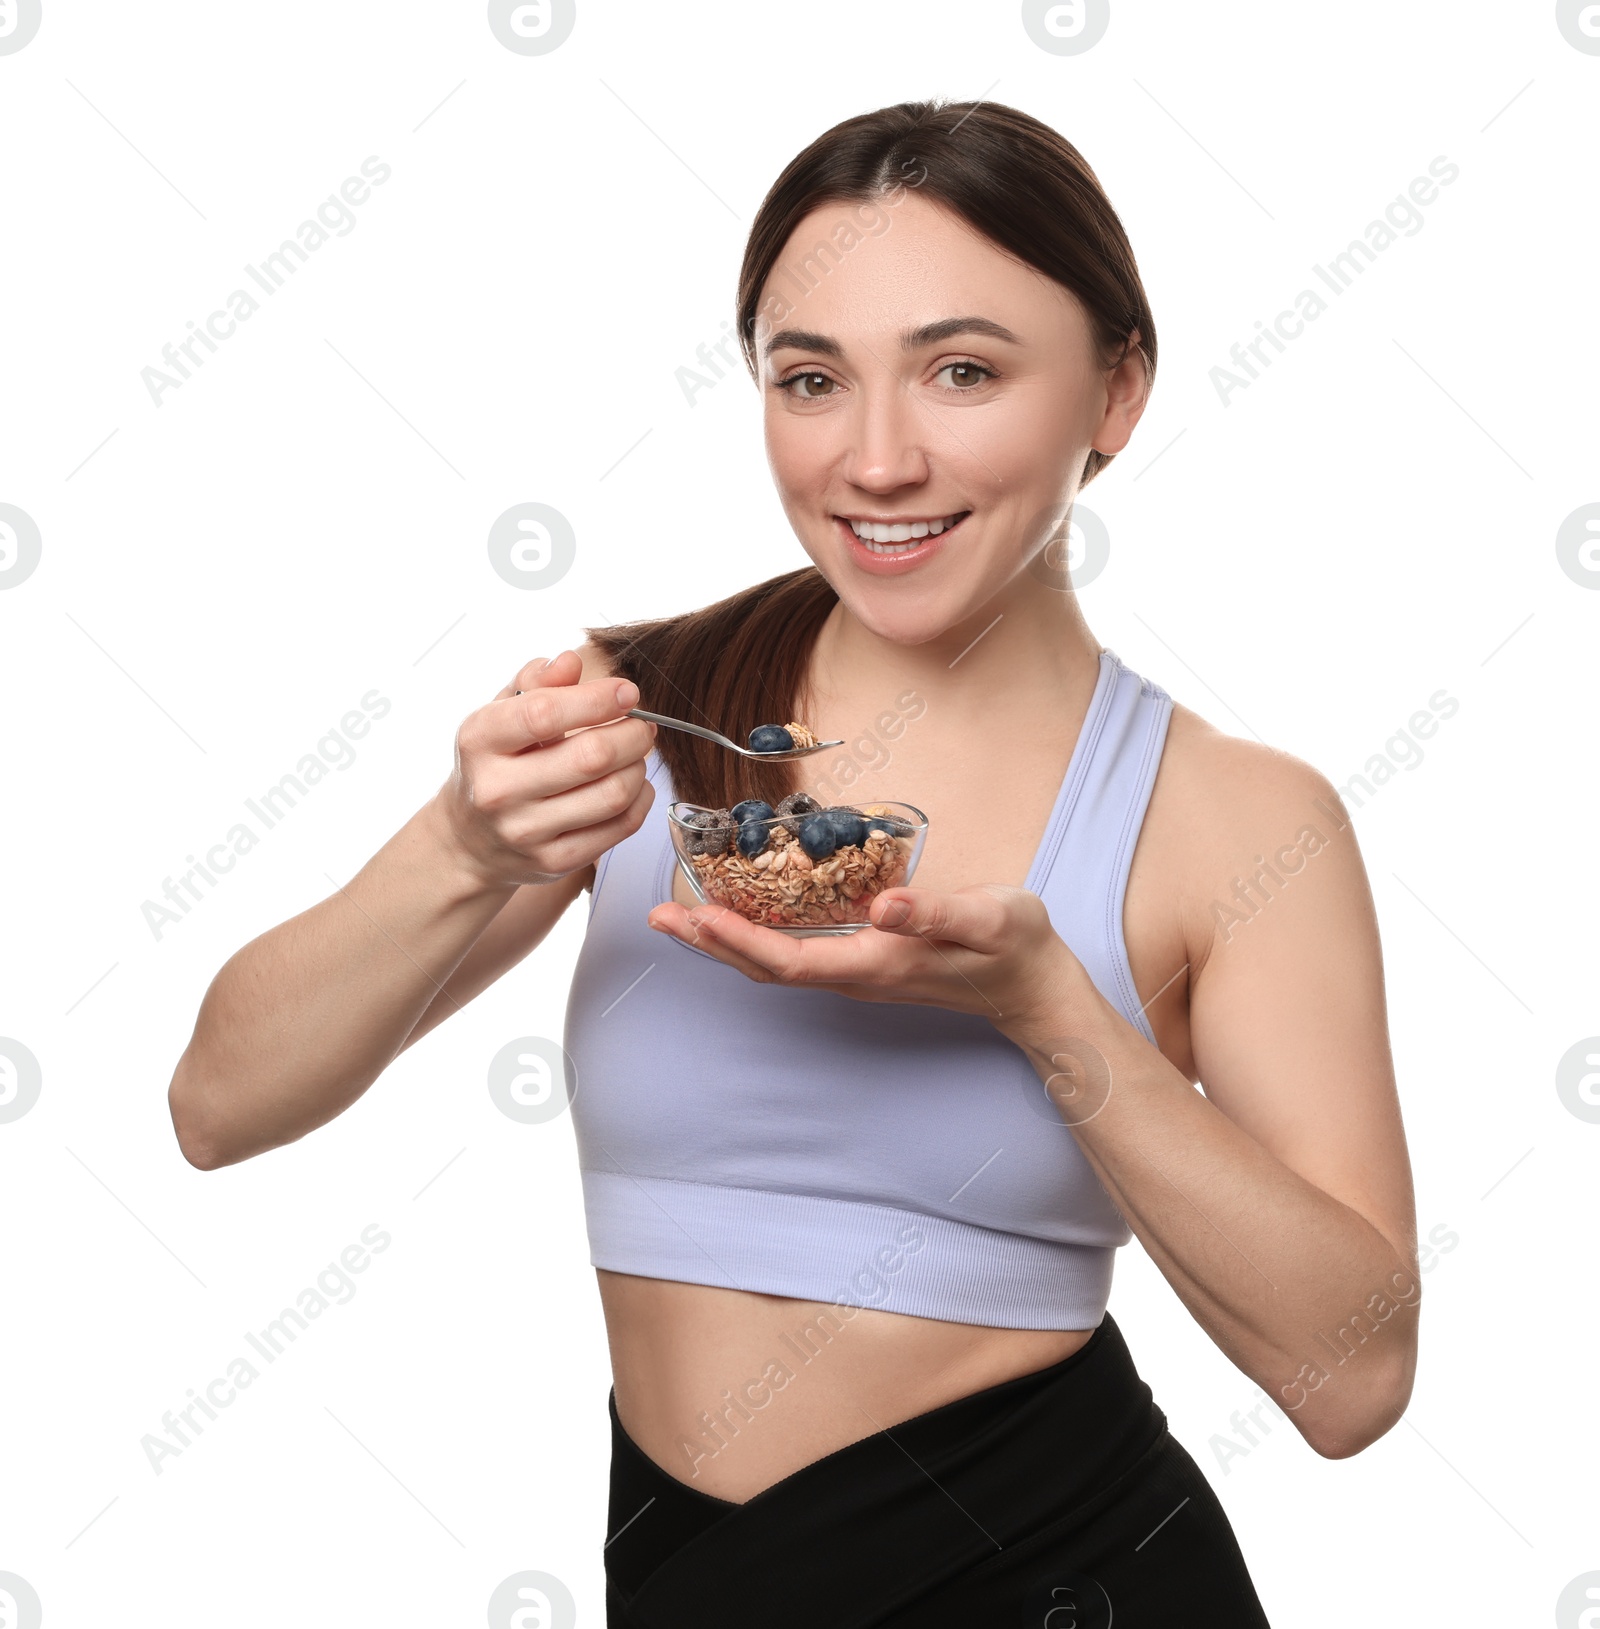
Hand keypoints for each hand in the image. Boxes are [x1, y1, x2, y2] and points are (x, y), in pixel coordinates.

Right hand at [431, 648, 657, 888]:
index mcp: (480, 740)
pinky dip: (640, 800)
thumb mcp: (499, 715)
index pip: (544, 714)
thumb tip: (570, 661)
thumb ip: (535, 683)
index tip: (628, 692)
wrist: (468, 841)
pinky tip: (635, 785)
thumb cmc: (493, 764)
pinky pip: (619, 828)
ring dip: (638, 767)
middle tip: (643, 725)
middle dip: (633, 734)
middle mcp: (497, 789)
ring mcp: (525, 831)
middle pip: (591, 757)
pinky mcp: (553, 861)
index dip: (597, 699)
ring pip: (612, 794)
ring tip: (636, 754)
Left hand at [647, 881, 1094, 1040]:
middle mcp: (856, 976)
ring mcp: (857, 973)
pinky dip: (757, 935)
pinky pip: (794, 953)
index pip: (788, 960)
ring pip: (775, 963)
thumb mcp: (987, 919)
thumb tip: (882, 906)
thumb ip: (934, 914)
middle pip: (766, 968)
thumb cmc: (1013, 947)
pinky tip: (741, 914)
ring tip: (681, 915)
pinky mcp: (863, 961)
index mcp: (875, 964)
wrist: (1033, 985)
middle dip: (711, 942)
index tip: (696, 914)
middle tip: (659, 915)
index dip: (738, 940)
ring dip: (726, 942)